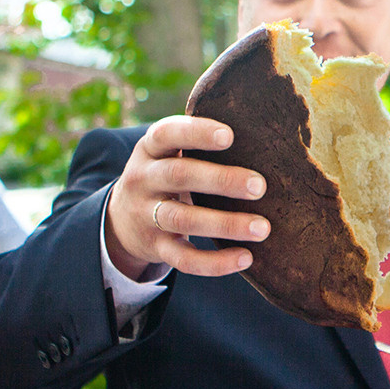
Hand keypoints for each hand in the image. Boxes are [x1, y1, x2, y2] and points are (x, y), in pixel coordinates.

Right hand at [102, 116, 267, 279]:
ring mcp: (147, 215)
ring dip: (225, 224)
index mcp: (150, 149)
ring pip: (184, 220)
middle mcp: (144, 179)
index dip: (196, 133)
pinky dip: (215, 263)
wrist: (121, 218)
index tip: (229, 136)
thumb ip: (200, 139)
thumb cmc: (166, 173)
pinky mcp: (156, 247)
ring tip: (263, 228)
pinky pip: (183, 259)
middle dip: (221, 180)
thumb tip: (268, 125)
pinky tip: (246, 258)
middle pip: (179, 176)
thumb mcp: (169, 152)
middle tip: (260, 186)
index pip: (167, 134)